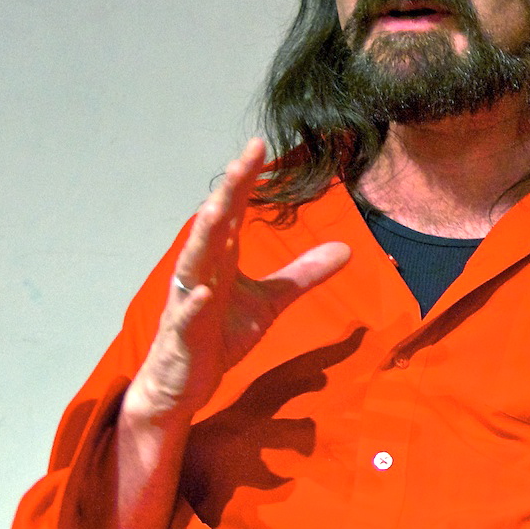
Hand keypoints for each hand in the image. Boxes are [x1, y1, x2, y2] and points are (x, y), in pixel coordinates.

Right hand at [127, 139, 349, 421]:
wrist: (184, 382)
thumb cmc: (219, 335)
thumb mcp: (270, 303)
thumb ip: (303, 275)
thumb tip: (347, 249)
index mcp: (221, 259)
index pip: (233, 212)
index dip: (244, 181)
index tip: (258, 146)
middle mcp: (201, 272)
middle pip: (213, 226)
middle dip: (227, 193)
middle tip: (242, 160)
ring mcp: (188, 302)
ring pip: (193, 263)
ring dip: (204, 236)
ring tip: (216, 208)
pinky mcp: (182, 335)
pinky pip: (186, 316)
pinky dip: (194, 303)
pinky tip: (205, 290)